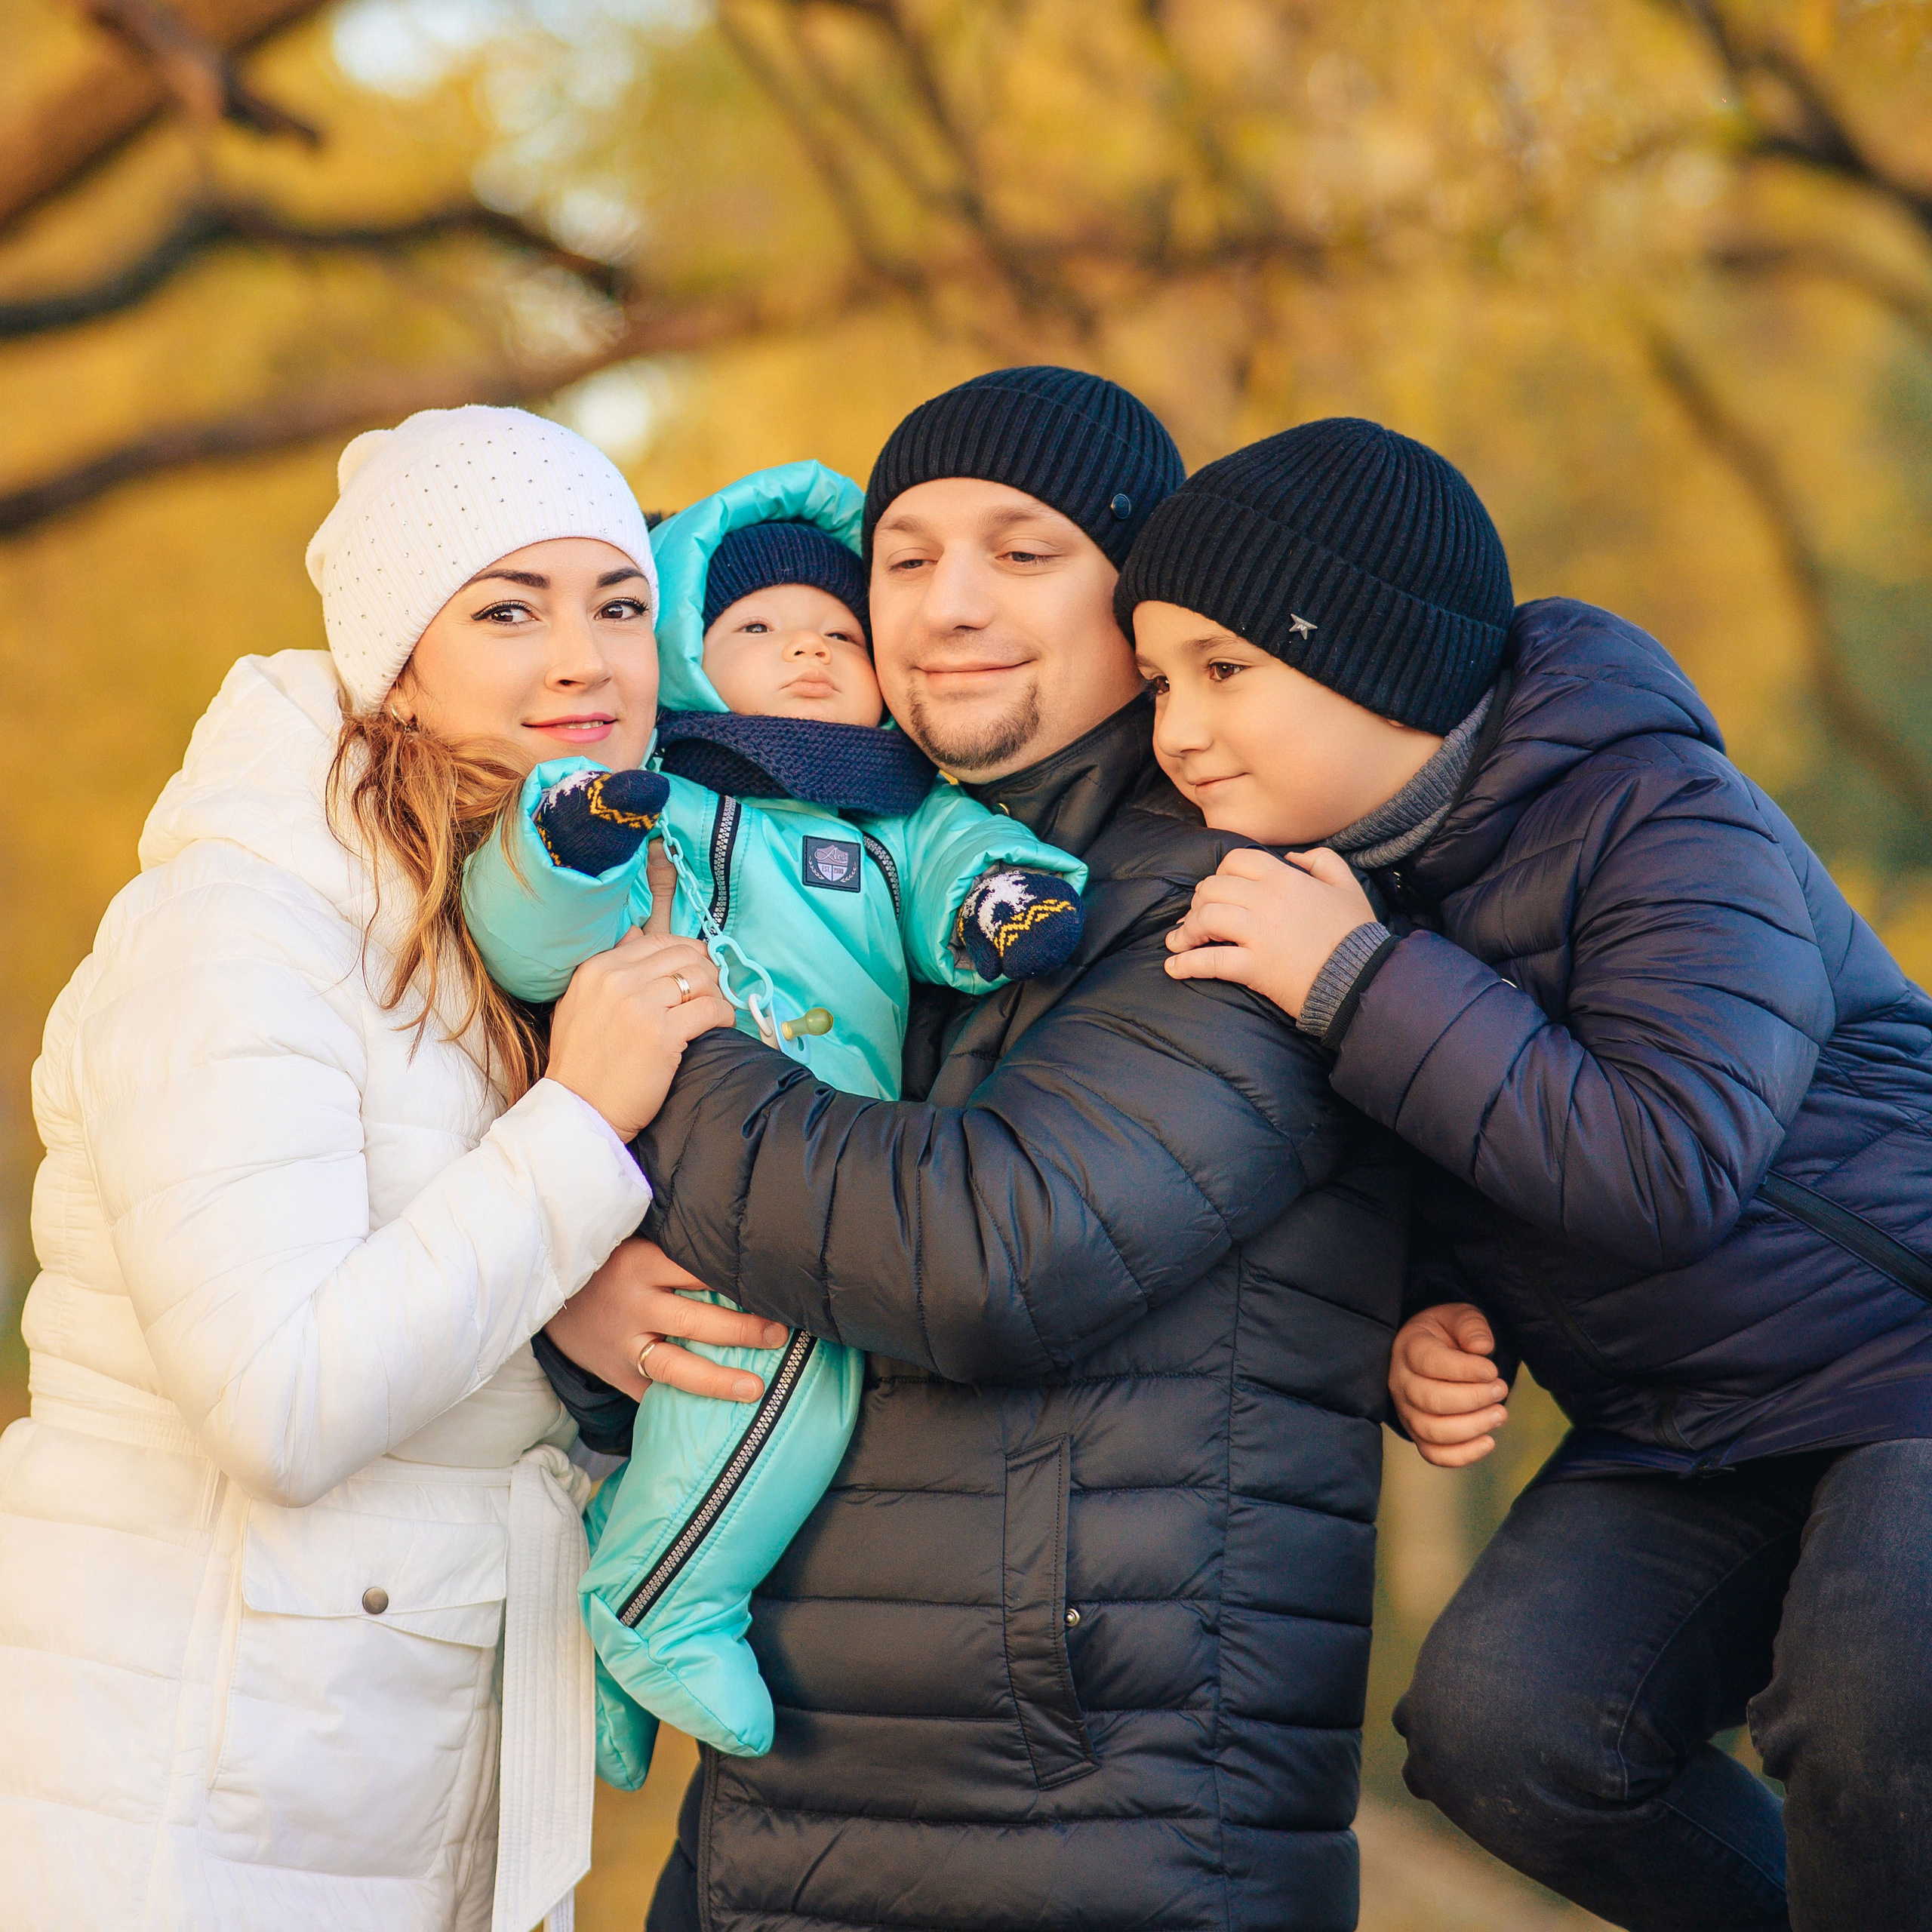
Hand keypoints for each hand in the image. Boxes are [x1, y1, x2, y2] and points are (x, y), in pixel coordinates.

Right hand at [546, 1237, 789, 1402]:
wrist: (545, 1293)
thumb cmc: (605, 1260)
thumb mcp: (634, 1238)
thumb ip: (675, 1239)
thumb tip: (737, 1230)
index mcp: (642, 1263)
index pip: (699, 1271)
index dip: (738, 1280)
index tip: (775, 1287)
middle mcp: (634, 1304)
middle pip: (696, 1321)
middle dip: (742, 1330)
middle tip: (780, 1334)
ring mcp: (622, 1343)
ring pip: (675, 1366)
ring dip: (717, 1380)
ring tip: (756, 1388)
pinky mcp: (615, 1372)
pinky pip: (650, 1393)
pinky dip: (681, 1404)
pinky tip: (714, 1417)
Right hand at [547, 928, 732, 1138]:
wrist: (580, 1108)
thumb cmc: (582, 1061)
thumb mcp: (579, 1001)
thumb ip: (608, 965)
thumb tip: (636, 932)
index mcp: (598, 968)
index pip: (657, 941)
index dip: (686, 952)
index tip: (698, 968)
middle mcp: (618, 980)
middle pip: (684, 955)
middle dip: (706, 970)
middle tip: (712, 990)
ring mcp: (641, 1006)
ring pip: (701, 978)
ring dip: (717, 992)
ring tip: (716, 1009)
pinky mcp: (663, 1034)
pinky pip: (710, 1009)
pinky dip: (723, 1015)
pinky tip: (721, 1024)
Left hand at [1164, 847, 1375, 1017]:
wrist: (1362, 978)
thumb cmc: (1355, 933)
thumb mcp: (1348, 885)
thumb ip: (1323, 860)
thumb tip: (1293, 857)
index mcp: (1285, 877)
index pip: (1235, 861)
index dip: (1220, 873)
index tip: (1218, 890)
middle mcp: (1266, 900)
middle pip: (1211, 888)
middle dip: (1197, 902)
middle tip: (1196, 919)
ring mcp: (1257, 933)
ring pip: (1204, 918)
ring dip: (1186, 931)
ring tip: (1179, 942)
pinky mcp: (1253, 966)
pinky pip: (1209, 961)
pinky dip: (1185, 964)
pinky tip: (1173, 968)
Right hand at [1388, 1303, 1510, 1467]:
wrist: (1432, 1351)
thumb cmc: (1447, 1334)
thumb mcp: (1459, 1316)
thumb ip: (1470, 1326)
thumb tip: (1481, 1347)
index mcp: (1409, 1347)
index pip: (1430, 1363)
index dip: (1464, 1370)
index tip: (1492, 1370)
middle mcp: (1401, 1381)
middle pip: (1431, 1400)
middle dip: (1473, 1399)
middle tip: (1501, 1390)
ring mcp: (1406, 1410)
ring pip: (1432, 1430)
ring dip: (1472, 1427)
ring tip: (1500, 1414)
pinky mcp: (1418, 1433)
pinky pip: (1434, 1454)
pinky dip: (1462, 1455)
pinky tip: (1488, 1442)